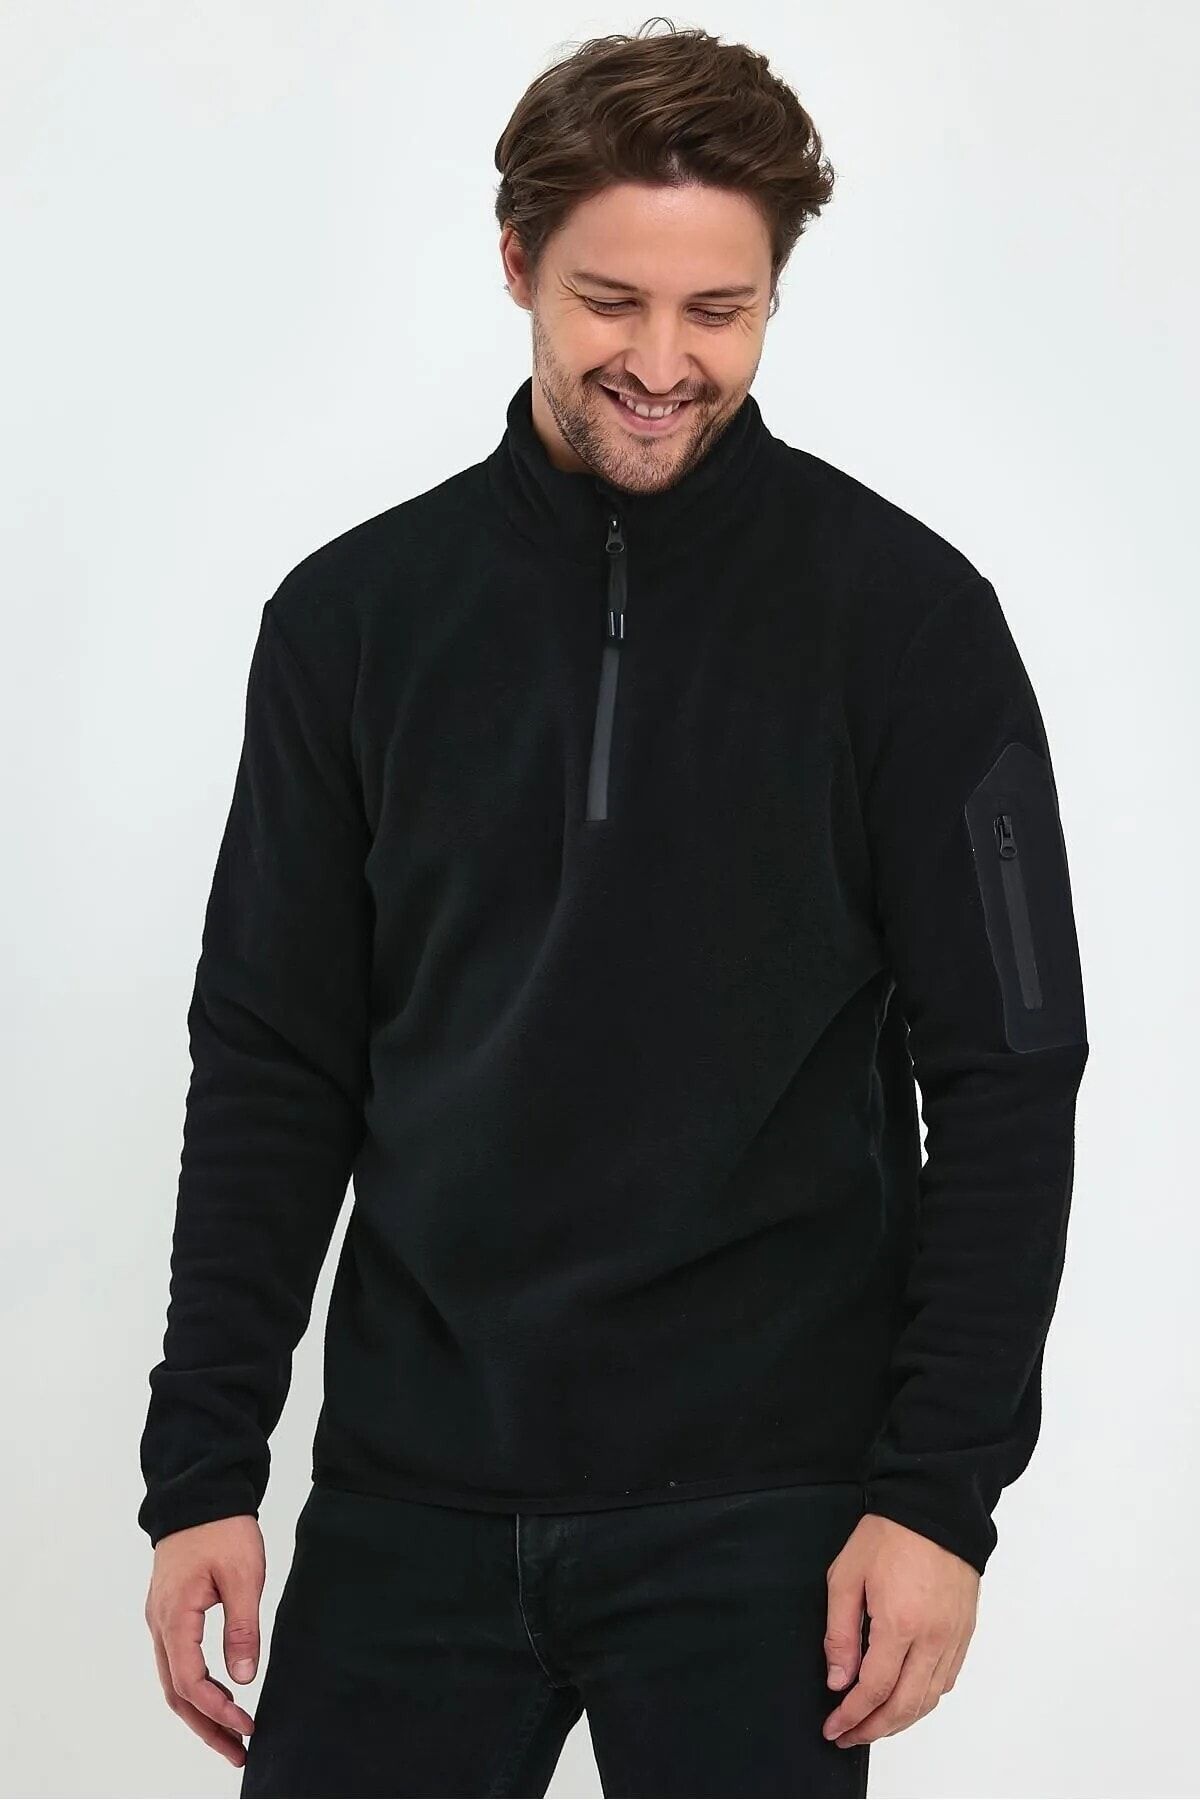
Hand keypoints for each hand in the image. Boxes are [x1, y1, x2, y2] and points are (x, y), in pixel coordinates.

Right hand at [144, 1514, 264, 1769]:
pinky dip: (195, 1688)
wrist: (200, 1493)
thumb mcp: (242, 1575)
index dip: (217, 1710)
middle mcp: (160, 1624)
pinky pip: (177, 1662)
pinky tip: (218, 1697)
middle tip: (237, 1753)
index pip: (190, 1681)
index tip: (247, 1725)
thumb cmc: (222, 1529)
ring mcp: (161, 1619)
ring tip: (231, 1736)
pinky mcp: (170, 1613)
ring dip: (200, 1712)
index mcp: (174, 1617)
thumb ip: (241, 1628)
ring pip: (174, 1680)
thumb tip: (243, 1679)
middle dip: (206, 1727)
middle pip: (176, 1692)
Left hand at [821, 1513, 978, 1748]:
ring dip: (900, 1721)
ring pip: (929, 1699)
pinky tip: (905, 1699)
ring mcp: (953, 1637)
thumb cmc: (889, 1534)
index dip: (851, 1716)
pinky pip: (946, 1681)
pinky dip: (925, 1699)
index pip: (874, 1690)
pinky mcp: (964, 1632)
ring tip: (873, 1725)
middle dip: (874, 1729)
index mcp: (900, 1624)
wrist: (935, 1507)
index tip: (833, 1727)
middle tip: (849, 1736)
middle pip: (905, 1706)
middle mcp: (933, 1639)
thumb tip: (839, 1681)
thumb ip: (840, 1633)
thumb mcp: (847, 1576)